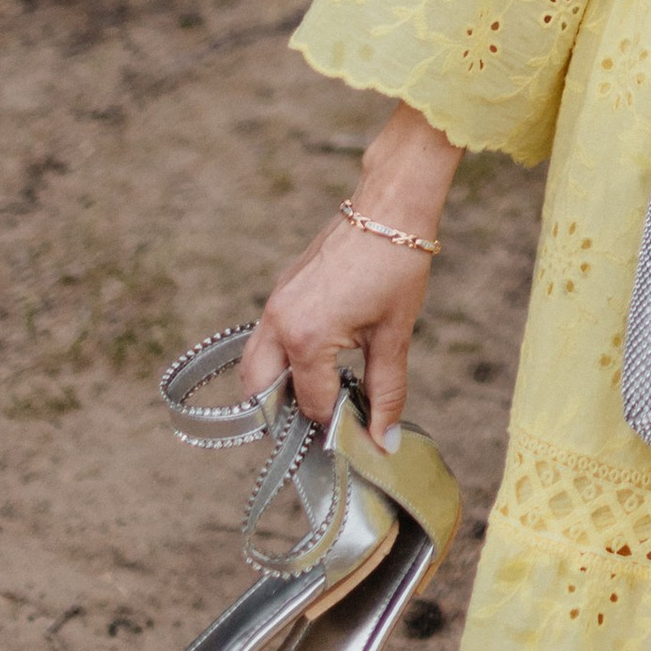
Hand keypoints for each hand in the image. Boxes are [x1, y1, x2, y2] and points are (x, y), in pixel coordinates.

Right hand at [239, 101, 460, 442]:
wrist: (388, 209)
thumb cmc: (395, 267)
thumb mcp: (394, 336)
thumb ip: (386, 392)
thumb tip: (384, 442)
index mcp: (306, 338)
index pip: (310, 404)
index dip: (335, 426)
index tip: (357, 436)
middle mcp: (278, 323)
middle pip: (259, 393)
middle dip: (283, 416)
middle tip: (319, 426)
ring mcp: (274, 305)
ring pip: (254, 366)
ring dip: (274, 390)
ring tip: (314, 400)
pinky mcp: (280, 290)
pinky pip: (264, 340)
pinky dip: (278, 362)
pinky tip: (313, 365)